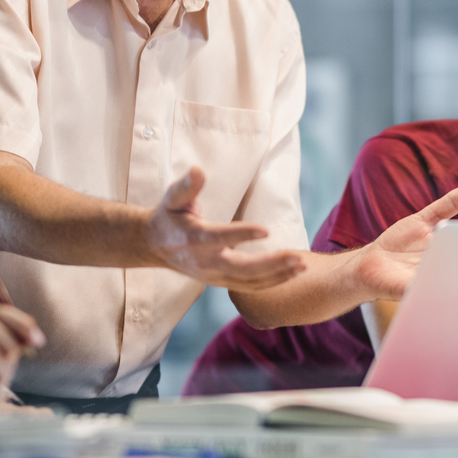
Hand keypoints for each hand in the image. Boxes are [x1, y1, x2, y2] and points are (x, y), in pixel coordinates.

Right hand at [144, 167, 305, 289]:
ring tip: (303, 266)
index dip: (241, 235)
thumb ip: (186, 186)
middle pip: (241, 269)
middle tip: (298, 257)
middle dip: (271, 265)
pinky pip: (250, 287)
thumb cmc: (168, 216)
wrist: (154, 246)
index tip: (266, 230)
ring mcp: (214, 276)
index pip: (218, 238)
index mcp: (192, 239)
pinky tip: (293, 273)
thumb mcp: (172, 198)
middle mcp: (205, 262)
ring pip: (249, 282)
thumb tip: (198, 170)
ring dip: (278, 276)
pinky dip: (273, 282)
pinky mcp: (221, 282)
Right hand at [351, 183, 457, 299]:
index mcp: (440, 274)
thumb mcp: (404, 289)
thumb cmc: (386, 284)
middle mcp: (441, 256)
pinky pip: (441, 209)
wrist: (366, 270)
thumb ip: (418, 288)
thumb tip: (442, 295)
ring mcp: (432, 238)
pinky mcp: (421, 223)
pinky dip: (456, 199)